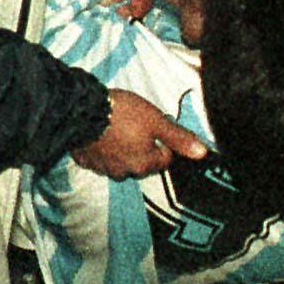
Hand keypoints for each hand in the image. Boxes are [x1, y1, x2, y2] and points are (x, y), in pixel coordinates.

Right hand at [71, 88, 208, 177]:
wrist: (80, 111)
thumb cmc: (122, 114)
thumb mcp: (156, 120)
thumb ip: (179, 138)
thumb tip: (202, 153)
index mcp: (144, 164)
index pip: (164, 159)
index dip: (163, 142)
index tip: (154, 126)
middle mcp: (125, 172)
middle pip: (142, 162)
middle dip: (142, 148)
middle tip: (136, 125)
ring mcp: (103, 169)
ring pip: (121, 162)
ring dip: (122, 150)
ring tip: (117, 128)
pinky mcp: (86, 161)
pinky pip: (100, 158)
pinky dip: (103, 149)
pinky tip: (100, 134)